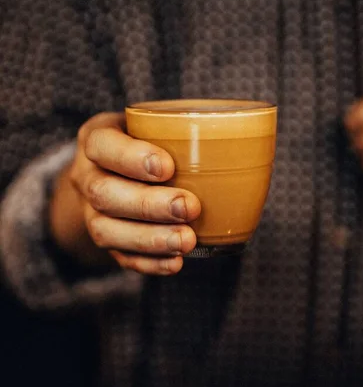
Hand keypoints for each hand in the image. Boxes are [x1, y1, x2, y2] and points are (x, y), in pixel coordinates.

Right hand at [50, 112, 200, 274]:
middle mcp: (86, 175)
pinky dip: (149, 262)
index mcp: (96, 137)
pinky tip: (176, 262)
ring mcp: (90, 211)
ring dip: (149, 238)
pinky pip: (119, 257)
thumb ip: (183, 130)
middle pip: (104, 193)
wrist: (117, 172)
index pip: (102, 145)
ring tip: (186, 240)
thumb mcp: (156, 124)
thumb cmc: (148, 141)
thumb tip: (252, 141)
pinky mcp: (104, 239)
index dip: (131, 158)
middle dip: (148, 204)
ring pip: (105, 230)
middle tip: (189, 207)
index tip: (168, 167)